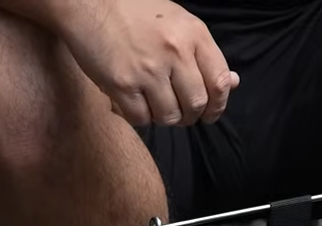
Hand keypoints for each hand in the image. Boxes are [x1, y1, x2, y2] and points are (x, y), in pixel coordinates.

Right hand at [55, 0, 237, 127]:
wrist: (89, 4)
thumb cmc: (134, 12)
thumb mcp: (178, 23)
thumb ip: (203, 55)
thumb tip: (232, 83)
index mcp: (193, 34)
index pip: (219, 82)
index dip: (218, 106)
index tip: (209, 113)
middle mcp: (175, 52)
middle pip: (195, 104)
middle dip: (190, 116)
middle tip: (179, 113)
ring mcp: (148, 70)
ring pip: (169, 116)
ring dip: (164, 117)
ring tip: (154, 104)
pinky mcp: (122, 84)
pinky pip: (141, 118)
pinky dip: (140, 117)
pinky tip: (134, 102)